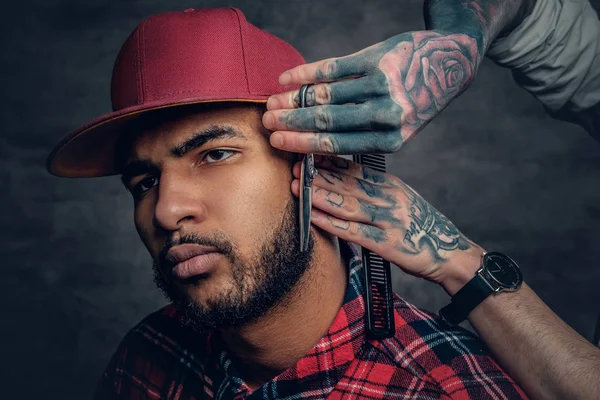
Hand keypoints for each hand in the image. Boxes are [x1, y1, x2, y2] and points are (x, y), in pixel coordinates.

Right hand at [264, 30, 480, 154]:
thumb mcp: (396, 128)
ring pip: (327, 95)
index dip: (301, 143)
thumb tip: (313, 142)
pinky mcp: (377, 59)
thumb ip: (361, 136)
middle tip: (267, 122)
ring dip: (294, 98)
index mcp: (389, 140)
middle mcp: (385, 115)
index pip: (336, 146)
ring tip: (272, 101)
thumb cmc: (415, 101)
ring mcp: (381, 85)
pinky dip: (306, 74)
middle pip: (327, 121)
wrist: (449, 64)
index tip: (277, 141)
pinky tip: (288, 78)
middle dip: (291, 122)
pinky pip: (333, 68)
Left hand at [291, 155, 480, 285]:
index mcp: (391, 185)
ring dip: (320, 195)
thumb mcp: (401, 199)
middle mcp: (389, 198)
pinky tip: (313, 217)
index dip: (329, 162)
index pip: (355, 169)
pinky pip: (353, 232)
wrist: (450, 253)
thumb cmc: (420, 226)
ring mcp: (388, 220)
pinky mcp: (387, 244)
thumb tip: (343, 178)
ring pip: (348, 204)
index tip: (307, 155)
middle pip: (348, 183)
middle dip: (319, 175)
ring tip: (298, 187)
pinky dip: (331, 223)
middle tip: (295, 167)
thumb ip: (375, 189)